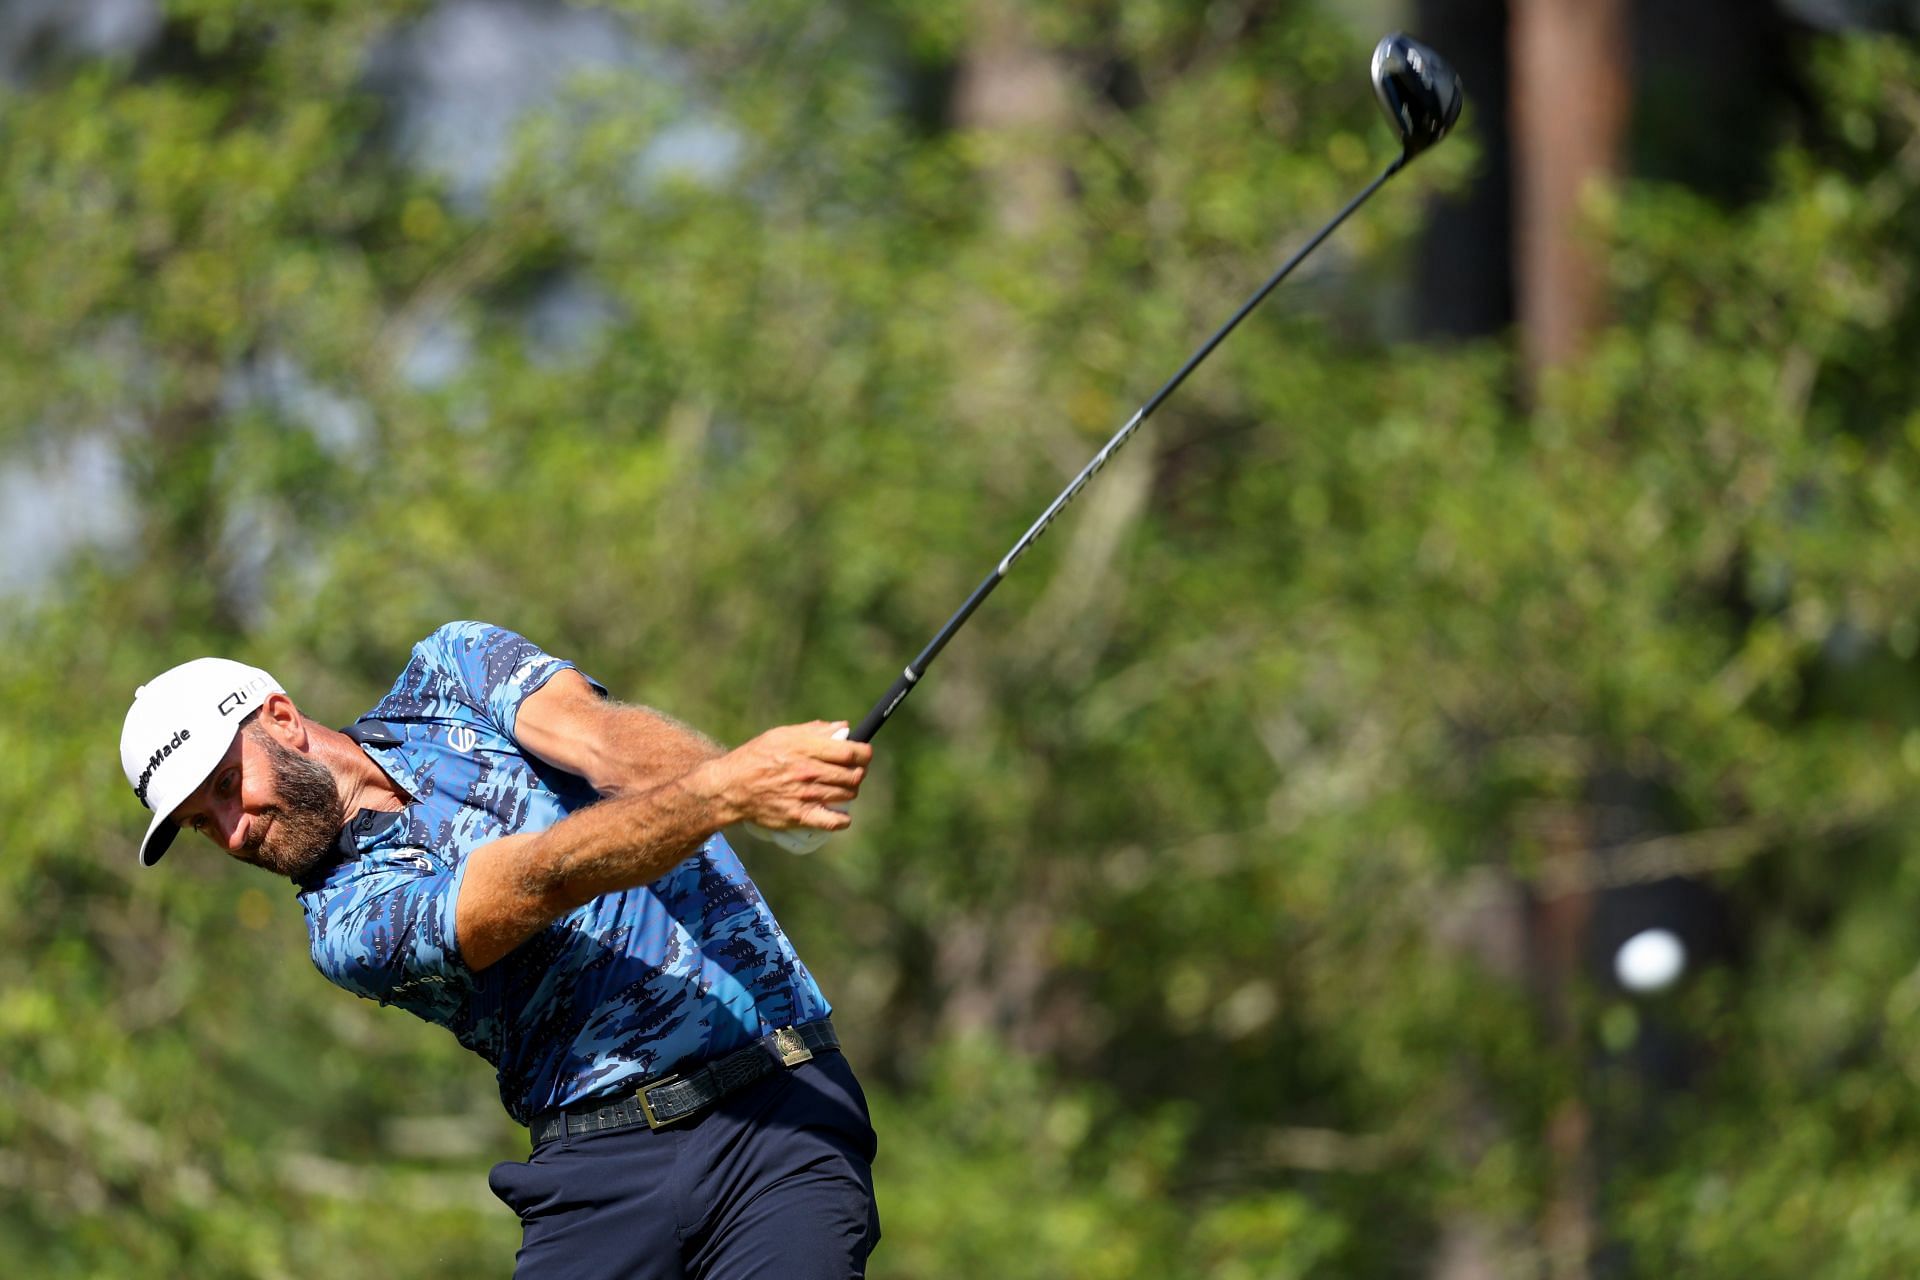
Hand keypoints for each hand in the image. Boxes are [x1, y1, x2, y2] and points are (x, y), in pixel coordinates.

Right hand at [696, 721, 870, 830]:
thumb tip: (843, 728)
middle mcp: (808, 772)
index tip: (864, 754)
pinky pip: (834, 822)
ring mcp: (806, 796)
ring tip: (840, 788)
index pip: (851, 752)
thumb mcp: (781, 735)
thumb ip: (814, 731)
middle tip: (851, 771)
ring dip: (850, 791)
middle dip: (858, 772)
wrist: (731, 787)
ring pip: (848, 795)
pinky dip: (843, 819)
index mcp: (805, 748)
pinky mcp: (800, 816)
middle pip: (854, 775)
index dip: (864, 753)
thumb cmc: (756, 757)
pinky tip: (839, 813)